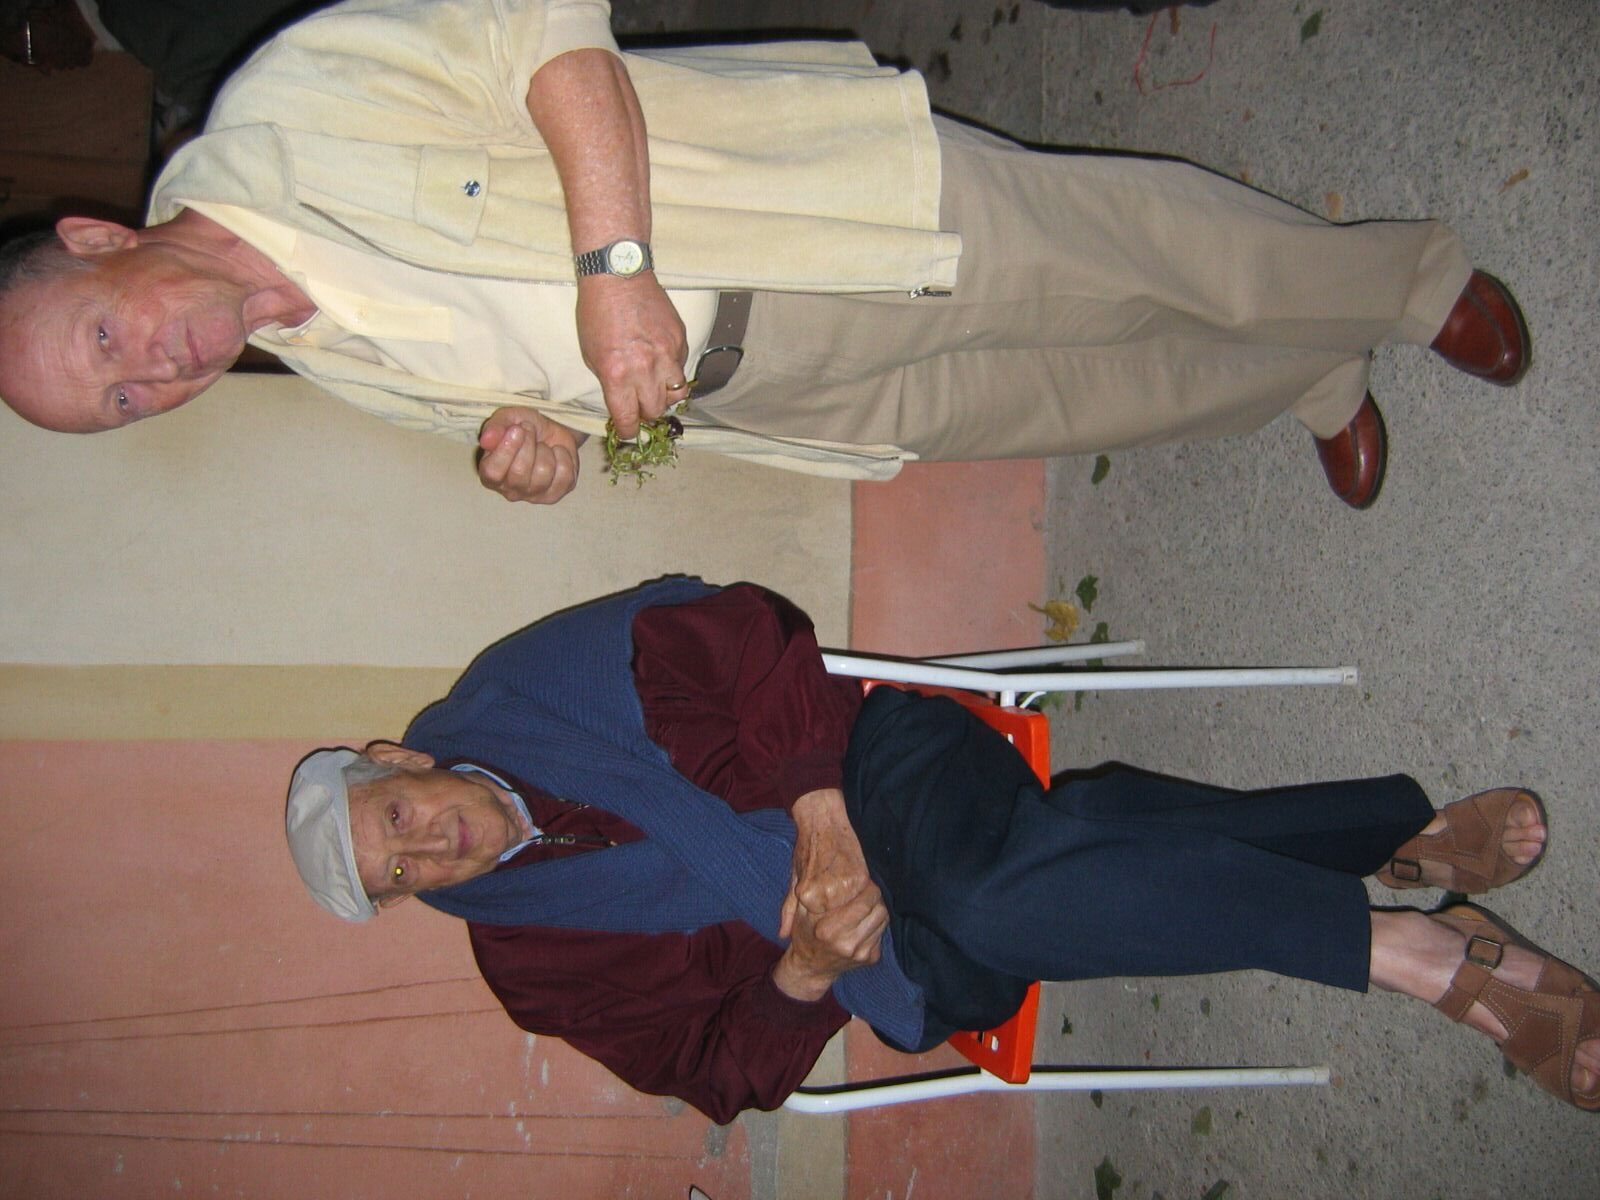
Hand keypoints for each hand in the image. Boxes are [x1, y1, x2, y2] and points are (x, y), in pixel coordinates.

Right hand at [476, 406, 581, 503]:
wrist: (550, 432)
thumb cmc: (523, 428)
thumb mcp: (506, 419)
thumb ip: (495, 428)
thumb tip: (487, 439)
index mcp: (489, 474)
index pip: (493, 472)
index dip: (507, 449)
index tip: (516, 429)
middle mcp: (509, 490)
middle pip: (519, 472)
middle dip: (529, 444)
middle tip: (530, 431)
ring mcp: (533, 495)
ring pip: (543, 472)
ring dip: (546, 450)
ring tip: (542, 445)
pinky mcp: (555, 495)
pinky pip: (564, 475)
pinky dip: (563, 457)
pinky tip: (555, 454)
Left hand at [576, 273, 687, 439]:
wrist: (618, 275)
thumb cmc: (597, 312)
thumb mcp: (591, 353)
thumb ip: (610, 381)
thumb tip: (623, 400)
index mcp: (618, 374)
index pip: (629, 418)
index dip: (629, 430)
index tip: (628, 430)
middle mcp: (645, 368)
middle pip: (656, 410)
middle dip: (646, 412)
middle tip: (640, 405)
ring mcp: (667, 354)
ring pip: (677, 394)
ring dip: (665, 395)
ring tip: (655, 387)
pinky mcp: (680, 339)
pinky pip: (681, 367)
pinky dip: (672, 370)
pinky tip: (660, 359)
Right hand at [772, 883, 888, 1001]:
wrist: (811, 967)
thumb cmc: (806, 932)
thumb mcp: (801, 911)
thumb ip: (815, 894)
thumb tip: (834, 874)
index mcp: (828, 930)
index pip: (864, 903)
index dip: (867, 887)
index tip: (863, 880)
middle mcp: (847, 944)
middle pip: (879, 909)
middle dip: (875, 896)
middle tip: (867, 889)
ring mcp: (860, 954)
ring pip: (883, 919)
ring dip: (877, 908)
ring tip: (865, 904)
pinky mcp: (870, 959)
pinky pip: (882, 932)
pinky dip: (876, 923)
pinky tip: (864, 921)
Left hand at [780, 788, 875, 937]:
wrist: (822, 821)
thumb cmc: (806, 850)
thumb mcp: (794, 880)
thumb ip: (789, 909)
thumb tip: (782, 935)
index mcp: (807, 895)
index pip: (817, 923)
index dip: (820, 916)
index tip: (819, 905)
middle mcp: (827, 893)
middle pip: (835, 919)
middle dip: (835, 912)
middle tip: (831, 892)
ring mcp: (846, 886)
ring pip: (851, 909)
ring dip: (848, 903)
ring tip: (841, 886)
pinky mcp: (862, 877)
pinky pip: (862, 896)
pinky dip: (858, 893)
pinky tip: (852, 882)